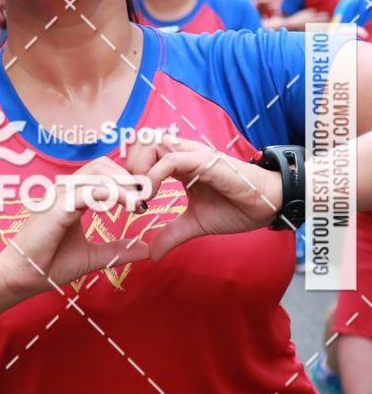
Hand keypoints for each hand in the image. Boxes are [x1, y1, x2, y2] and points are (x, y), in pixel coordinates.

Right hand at [0, 157, 149, 305]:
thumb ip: (117, 250)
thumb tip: (145, 249)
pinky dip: (114, 194)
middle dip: (128, 177)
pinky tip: (129, 207)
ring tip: (140, 203)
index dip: (126, 181)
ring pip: (99, 172)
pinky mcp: (57, 207)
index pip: (103, 173)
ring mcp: (60, 196)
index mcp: (72, 197)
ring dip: (124, 184)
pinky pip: (90, 191)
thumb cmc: (48, 265)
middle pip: (103, 164)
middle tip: (147, 197)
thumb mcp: (92, 257)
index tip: (144, 200)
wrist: (20, 278)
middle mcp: (65, 190)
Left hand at [140, 137, 282, 260]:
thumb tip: (152, 253)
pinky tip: (151, 198)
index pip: (142, 152)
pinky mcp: (204, 162)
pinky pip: (170, 160)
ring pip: (152, 143)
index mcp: (178, 163)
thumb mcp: (195, 223)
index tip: (128, 200)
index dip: (129, 172)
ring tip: (140, 197)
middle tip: (130, 195)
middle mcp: (183, 153)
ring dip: (138, 169)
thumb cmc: (235, 207)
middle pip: (141, 141)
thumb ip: (171, 233)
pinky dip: (153, 177)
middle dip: (127, 166)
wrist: (267, 206)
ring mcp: (193, 155)